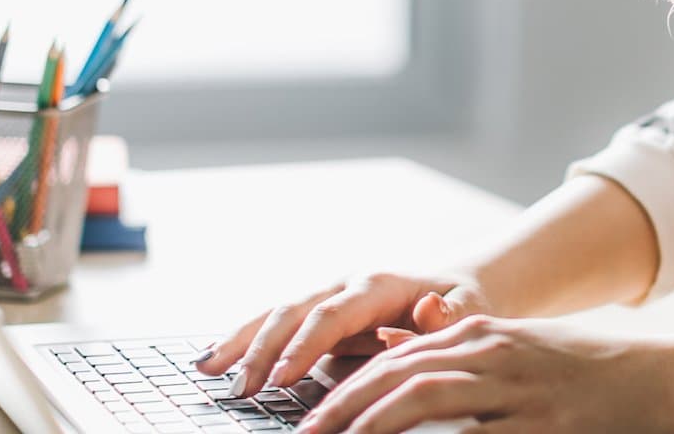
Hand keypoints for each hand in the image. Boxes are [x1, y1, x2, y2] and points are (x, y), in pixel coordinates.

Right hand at [193, 270, 491, 397]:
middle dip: (261, 349)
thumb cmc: (462, 303)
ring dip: (239, 341)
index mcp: (378, 284)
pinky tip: (212, 360)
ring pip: (274, 314)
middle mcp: (344, 285)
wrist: (456, 284)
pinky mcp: (316, 314)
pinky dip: (241, 340)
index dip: (304, 346)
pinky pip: (274, 324)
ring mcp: (326, 297)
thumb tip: (423, 314)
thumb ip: (445, 316)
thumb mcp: (467, 309)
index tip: (280, 378)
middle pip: (293, 311)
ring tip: (206, 369)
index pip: (332, 315)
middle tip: (241, 389)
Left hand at [299, 313, 673, 433]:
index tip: (309, 417)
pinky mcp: (544, 426)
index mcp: (484, 337)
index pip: (396, 358)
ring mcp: (519, 391)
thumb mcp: (517, 350)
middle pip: (399, 375)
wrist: (663, 381)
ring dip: (373, 423)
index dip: (346, 388)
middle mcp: (495, 355)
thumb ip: (457, 353)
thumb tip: (392, 350)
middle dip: (343, 408)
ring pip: (427, 398)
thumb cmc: (587, 372)